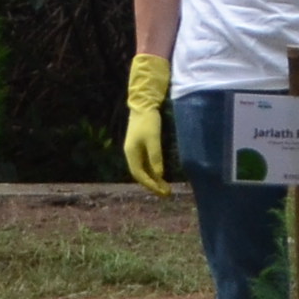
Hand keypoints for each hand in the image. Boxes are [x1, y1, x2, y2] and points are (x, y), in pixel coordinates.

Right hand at [124, 55, 173, 197]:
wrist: (143, 104)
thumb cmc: (148, 121)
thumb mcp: (153, 139)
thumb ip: (155, 156)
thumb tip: (159, 174)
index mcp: (131, 153)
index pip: (139, 175)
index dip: (150, 185)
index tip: (161, 191)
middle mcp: (131, 154)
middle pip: (141, 175)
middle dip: (153, 185)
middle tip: (167, 194)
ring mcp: (135, 151)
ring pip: (144, 170)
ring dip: (154, 179)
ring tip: (166, 188)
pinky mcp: (141, 146)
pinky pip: (146, 164)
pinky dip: (154, 171)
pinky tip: (162, 175)